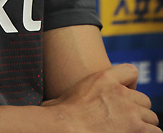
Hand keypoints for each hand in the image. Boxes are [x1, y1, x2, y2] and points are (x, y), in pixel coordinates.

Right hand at [42, 64, 158, 132]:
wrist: (66, 127)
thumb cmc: (61, 115)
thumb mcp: (64, 95)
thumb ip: (71, 95)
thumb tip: (47, 104)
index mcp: (104, 78)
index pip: (131, 72)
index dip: (130, 86)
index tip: (124, 98)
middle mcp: (121, 92)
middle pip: (144, 100)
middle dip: (138, 110)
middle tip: (126, 122)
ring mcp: (130, 111)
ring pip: (151, 118)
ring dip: (144, 126)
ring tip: (132, 132)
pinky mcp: (136, 128)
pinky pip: (155, 132)